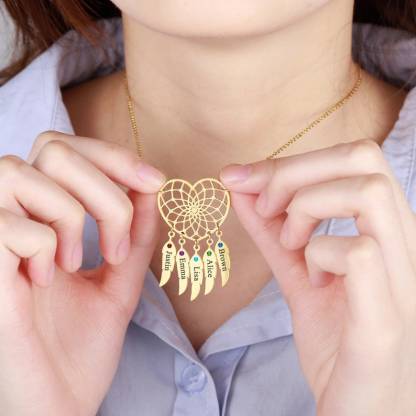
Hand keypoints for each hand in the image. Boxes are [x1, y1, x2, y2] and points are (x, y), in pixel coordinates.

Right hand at [0, 131, 164, 414]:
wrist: (56, 406)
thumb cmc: (81, 348)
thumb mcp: (120, 282)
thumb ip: (135, 235)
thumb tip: (151, 187)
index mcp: (45, 219)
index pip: (66, 149)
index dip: (113, 154)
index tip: (155, 182)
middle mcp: (14, 218)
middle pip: (51, 148)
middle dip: (104, 188)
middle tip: (116, 243)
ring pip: (19, 172)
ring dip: (68, 214)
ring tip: (75, 261)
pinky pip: (5, 222)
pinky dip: (40, 243)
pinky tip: (43, 279)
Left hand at [220, 139, 415, 415]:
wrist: (363, 410)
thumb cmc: (338, 341)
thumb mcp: (298, 274)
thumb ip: (271, 231)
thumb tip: (240, 186)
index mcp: (386, 230)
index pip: (353, 156)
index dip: (291, 160)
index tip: (241, 179)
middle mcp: (405, 244)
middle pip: (362, 158)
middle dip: (295, 172)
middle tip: (266, 206)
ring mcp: (402, 278)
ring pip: (368, 193)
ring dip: (309, 208)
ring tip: (291, 243)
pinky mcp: (386, 319)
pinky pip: (357, 253)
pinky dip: (318, 254)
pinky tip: (314, 280)